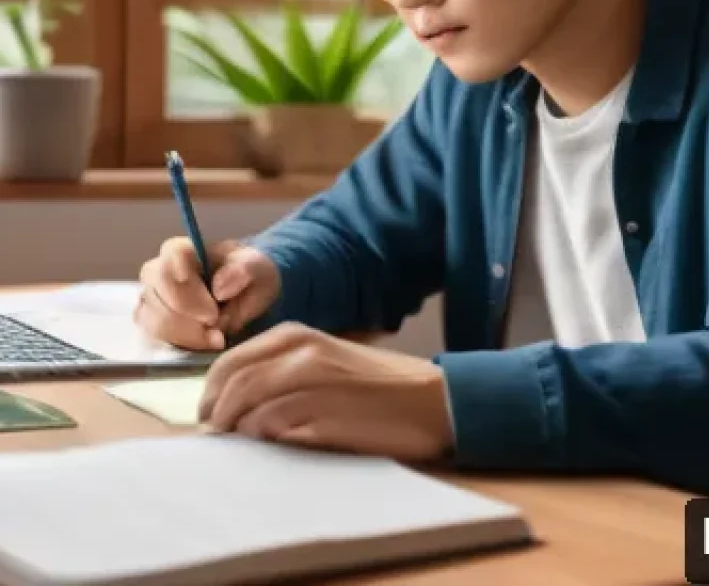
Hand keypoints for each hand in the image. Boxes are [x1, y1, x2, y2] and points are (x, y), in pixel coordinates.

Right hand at [135, 237, 280, 350]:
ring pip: (154, 321)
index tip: (212, 313)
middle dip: (188, 321)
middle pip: (156, 297)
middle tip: (219, 329)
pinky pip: (156, 337)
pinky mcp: (153, 321)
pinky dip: (183, 344)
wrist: (248, 290)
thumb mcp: (258, 266)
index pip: (168, 266)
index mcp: (182, 250)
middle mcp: (159, 271)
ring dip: (186, 335)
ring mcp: (152, 297)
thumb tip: (219, 287)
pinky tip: (207, 342)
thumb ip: (243, 269)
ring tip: (218, 337)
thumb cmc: (249, 273)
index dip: (185, 293)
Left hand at [199, 323, 454, 463]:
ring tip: (249, 443)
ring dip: (240, 430)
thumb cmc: (378, 384)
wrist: (429, 400)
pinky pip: (274, 430)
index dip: (211, 391)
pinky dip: (266, 441)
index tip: (209, 413)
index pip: (230, 361)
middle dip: (217, 413)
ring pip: (247, 410)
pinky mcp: (321, 415)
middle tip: (219, 434)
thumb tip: (236, 400)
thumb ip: (283, 369)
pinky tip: (279, 444)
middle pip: (232, 385)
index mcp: (297, 335)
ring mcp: (310, 384)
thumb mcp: (326, 359)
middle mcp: (299, 353)